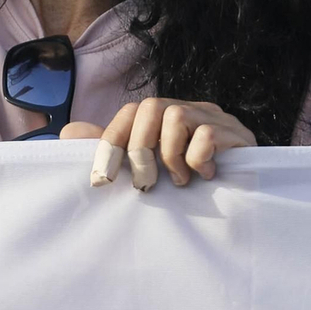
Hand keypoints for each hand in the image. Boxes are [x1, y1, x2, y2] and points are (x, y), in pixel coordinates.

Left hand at [64, 98, 254, 189]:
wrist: (244, 201)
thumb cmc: (188, 186)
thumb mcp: (144, 168)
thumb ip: (111, 149)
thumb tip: (66, 133)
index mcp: (165, 117)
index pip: (131, 112)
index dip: (111, 142)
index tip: (104, 179)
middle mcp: (189, 110)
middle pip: (150, 108)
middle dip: (139, 151)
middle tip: (146, 184)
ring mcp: (215, 119)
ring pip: (176, 116)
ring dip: (171, 157)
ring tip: (181, 181)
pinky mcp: (239, 135)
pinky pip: (206, 135)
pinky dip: (198, 160)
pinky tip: (207, 177)